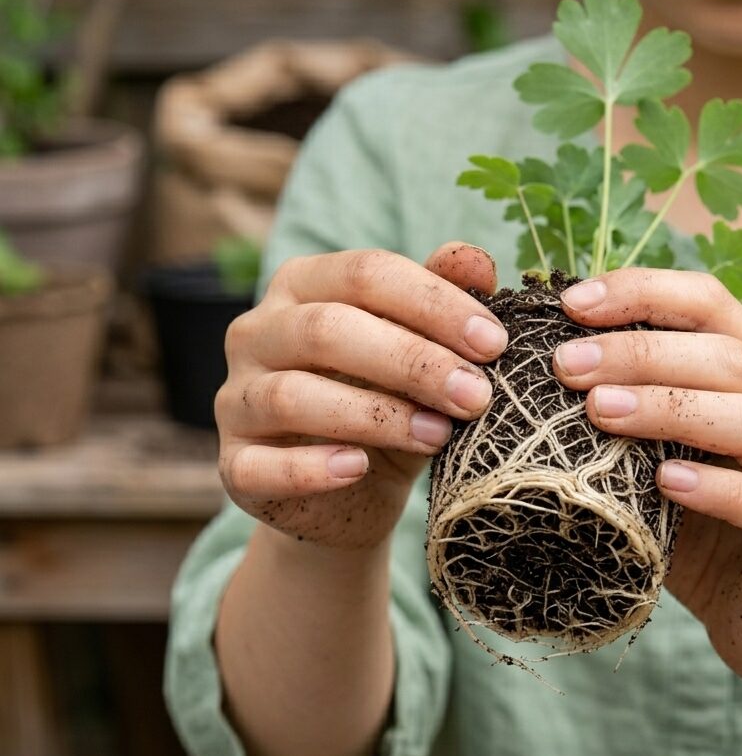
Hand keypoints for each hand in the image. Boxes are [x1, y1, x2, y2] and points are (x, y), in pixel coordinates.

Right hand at [216, 242, 507, 549]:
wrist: (352, 493)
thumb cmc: (389, 404)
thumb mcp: (421, 352)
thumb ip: (441, 304)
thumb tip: (477, 262)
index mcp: (303, 286)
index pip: (366, 273)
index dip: (434, 303)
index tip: (494, 343)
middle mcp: (258, 332)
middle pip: (328, 328)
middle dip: (413, 361)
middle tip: (476, 395)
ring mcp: (237, 399)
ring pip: (293, 395)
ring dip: (375, 415)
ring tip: (438, 436)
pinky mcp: (234, 466)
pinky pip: (260, 466)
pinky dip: (310, 468)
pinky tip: (358, 467)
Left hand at [554, 269, 741, 691]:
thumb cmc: (706, 534)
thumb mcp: (658, 464)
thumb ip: (626, 419)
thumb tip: (539, 372)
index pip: (710, 306)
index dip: (644, 292)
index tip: (571, 303)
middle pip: (728, 356)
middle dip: (640, 352)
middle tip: (567, 364)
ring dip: (672, 408)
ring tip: (599, 412)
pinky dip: (718, 489)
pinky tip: (666, 485)